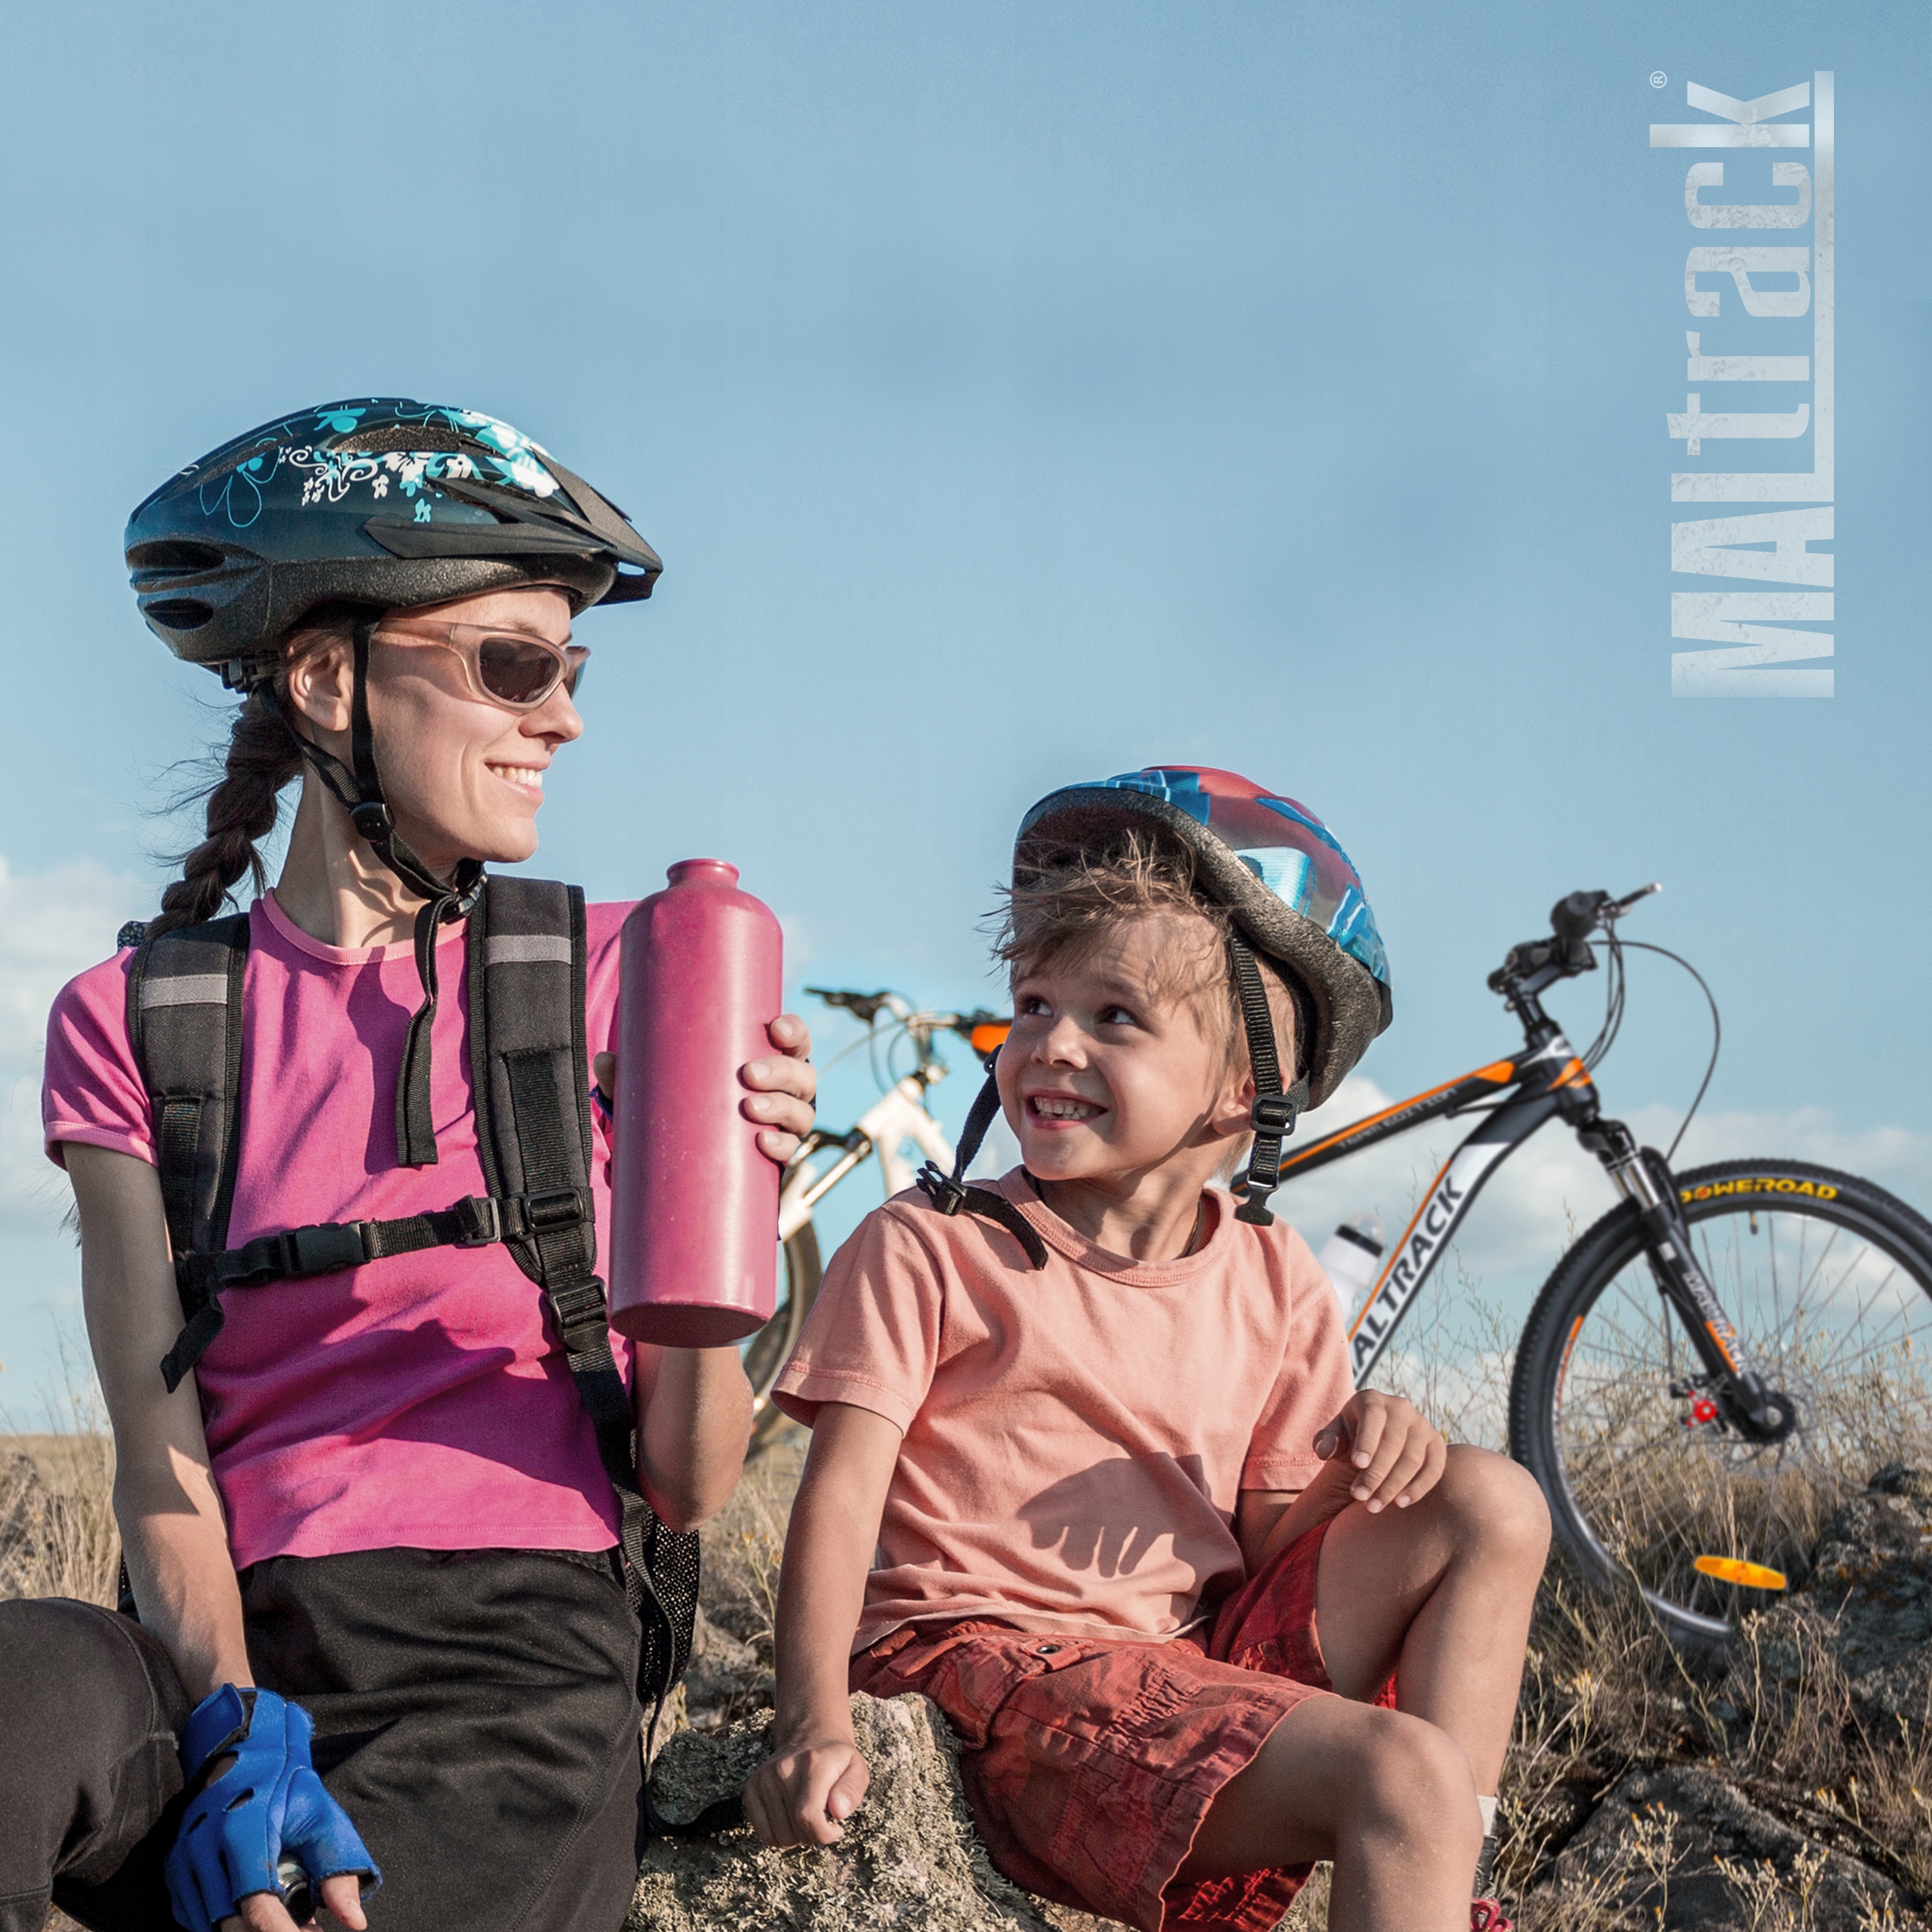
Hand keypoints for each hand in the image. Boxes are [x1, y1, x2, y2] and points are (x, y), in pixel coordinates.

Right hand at [166, 1686, 378, 1931]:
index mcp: (243, 1830)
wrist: (240, 1745)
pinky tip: (251, 1918)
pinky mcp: (173, 1868)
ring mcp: (183, 1859)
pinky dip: (220, 1924)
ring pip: (209, 1923)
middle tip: (305, 1929)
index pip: (255, 1903)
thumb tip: (354, 1920)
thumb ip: (337, 1864)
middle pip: (230, 1922)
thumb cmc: (285, 1781)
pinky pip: (192, 1916)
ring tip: (285, 1923)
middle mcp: (204, 1847)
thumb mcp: (319, 1812)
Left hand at [594, 1015, 814, 1169]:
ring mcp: (784, 1125)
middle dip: (782, 1071)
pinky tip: (763, 1144)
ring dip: (782, 1108)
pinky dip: (781, 1146)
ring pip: (802, 1113)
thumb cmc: (687, 1103)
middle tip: (749, 1074)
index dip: (793, 1031)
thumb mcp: (663, 1085)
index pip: (794, 1040)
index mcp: (770, 1061)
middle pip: (802, 1076)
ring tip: (752, 1109)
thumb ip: (634, 1074)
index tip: (775, 1027)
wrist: (694, 1154)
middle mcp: (785, 1092)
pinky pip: (789, 1150)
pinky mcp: (775, 1155)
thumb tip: (605, 1060)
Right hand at [743, 1732, 871, 1848]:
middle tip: (824, 1820)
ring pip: (779, 1836)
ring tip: (809, 1818)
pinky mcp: (752, 1787)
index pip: (807, 1816)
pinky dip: (779, 1837)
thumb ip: (852, 1790)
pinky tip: (792, 1822)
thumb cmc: (837, 1760)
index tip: (837, 1828)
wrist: (811, 1735)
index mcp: (812, 1764)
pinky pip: (763, 1833)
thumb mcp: (857, 1769)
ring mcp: (764, 1778)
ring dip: (798, 1838)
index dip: (824, 1834)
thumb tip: (838, 1812)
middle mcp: (783, 1769)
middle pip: (794, 1831)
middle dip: (814, 1836)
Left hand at [1313, 1390, 1446, 1513]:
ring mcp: (1422, 1424)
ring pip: (1413, 1458)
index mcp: (1372, 1400)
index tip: (1357, 1465)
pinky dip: (1419, 1488)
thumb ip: (1326, 1441)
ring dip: (1393, 1485)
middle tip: (1359, 1497)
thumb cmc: (1350, 1437)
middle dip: (1376, 1473)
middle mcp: (1401, 1407)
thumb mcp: (1334, 1436)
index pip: (1372, 1418)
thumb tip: (1324, 1451)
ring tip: (1373, 1506)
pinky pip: (1434, 1468)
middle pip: (1393, 1443)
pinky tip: (1400, 1503)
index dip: (1366, 1442)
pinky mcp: (1436, 1443)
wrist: (1376, 1439)